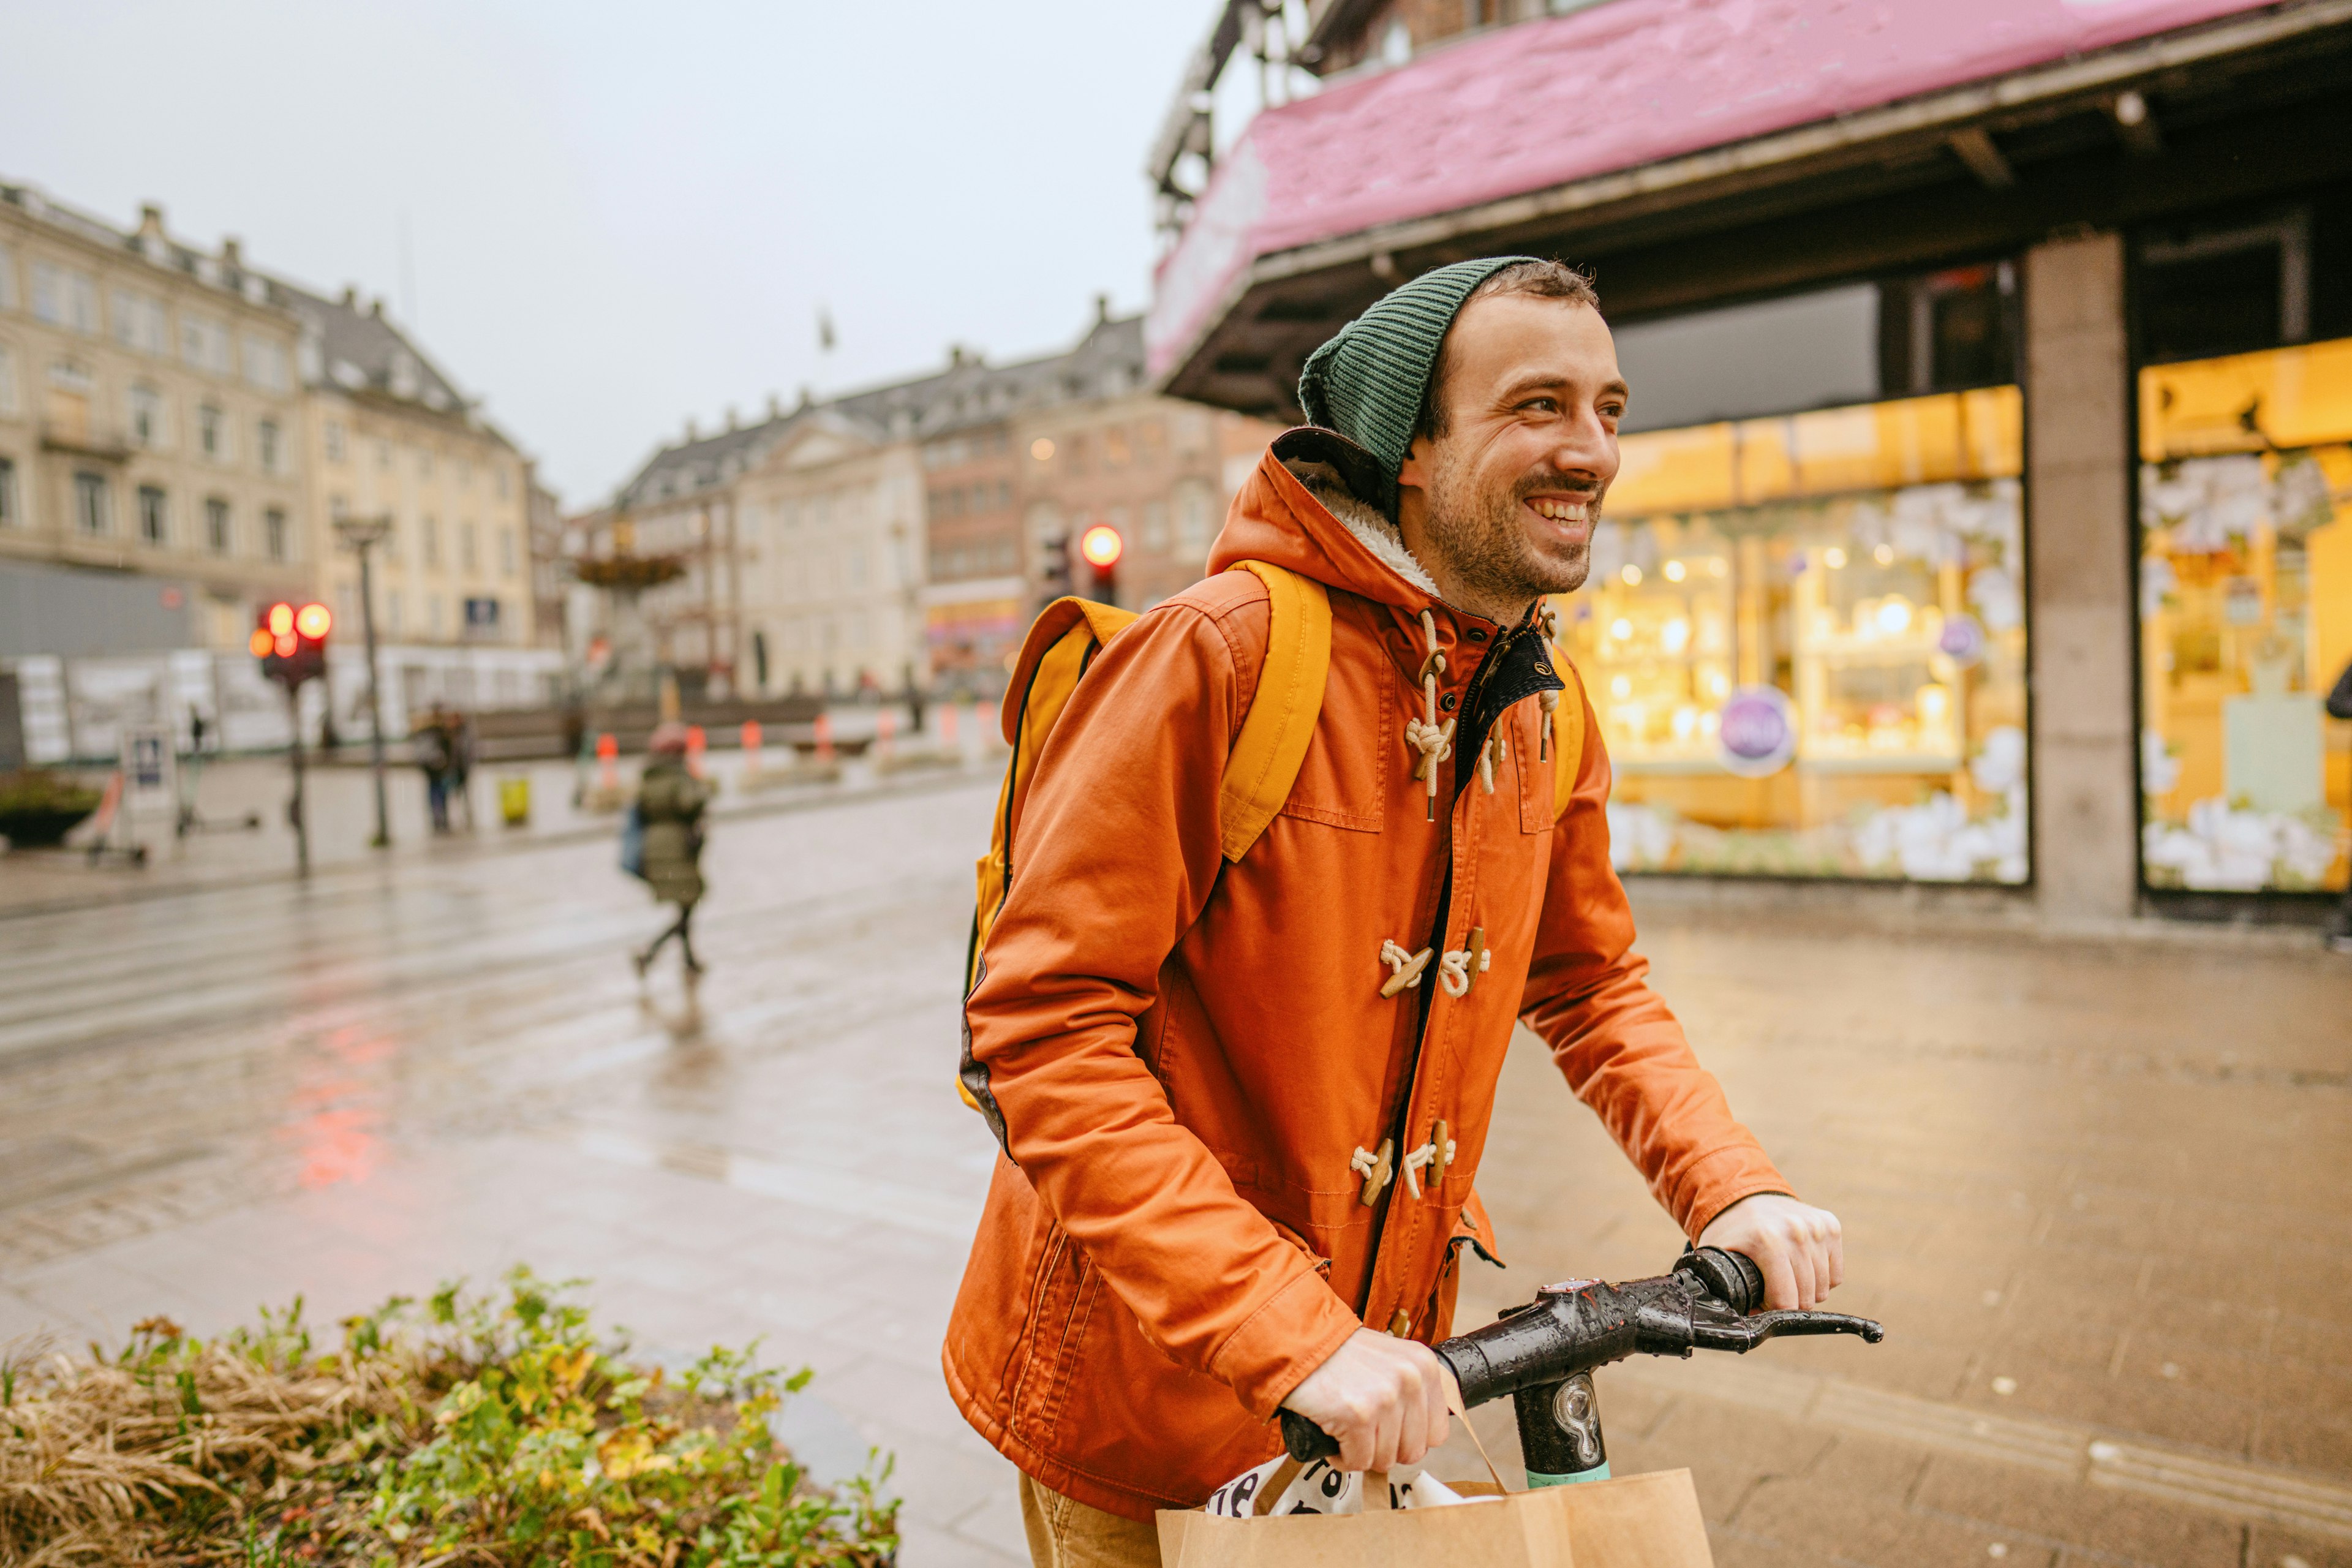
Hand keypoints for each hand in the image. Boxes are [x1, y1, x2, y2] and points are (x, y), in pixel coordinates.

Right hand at [1280, 1328, 1458, 1472]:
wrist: (1296, 1342)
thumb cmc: (1339, 1354)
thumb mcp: (1390, 1360)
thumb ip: (1411, 1389)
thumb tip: (1421, 1435)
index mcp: (1424, 1367)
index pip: (1437, 1433)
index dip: (1409, 1439)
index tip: (1389, 1431)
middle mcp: (1410, 1380)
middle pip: (1412, 1451)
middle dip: (1385, 1449)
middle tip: (1363, 1433)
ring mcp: (1385, 1398)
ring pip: (1384, 1460)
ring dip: (1361, 1453)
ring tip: (1345, 1429)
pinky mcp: (1357, 1415)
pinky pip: (1357, 1462)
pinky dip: (1342, 1457)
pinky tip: (1333, 1435)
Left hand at [1697, 1193, 1843, 1310]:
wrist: (1744, 1196)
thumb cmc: (1732, 1233)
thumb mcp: (1720, 1260)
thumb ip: (1730, 1294)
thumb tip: (1749, 1326)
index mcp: (1767, 1241)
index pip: (1786, 1302)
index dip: (1773, 1309)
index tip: (1762, 1299)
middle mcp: (1796, 1231)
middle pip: (1807, 1297)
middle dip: (1790, 1302)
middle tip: (1773, 1289)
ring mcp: (1816, 1227)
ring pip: (1824, 1288)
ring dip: (1807, 1291)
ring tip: (1786, 1277)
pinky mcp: (1830, 1225)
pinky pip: (1836, 1274)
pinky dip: (1822, 1278)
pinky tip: (1802, 1267)